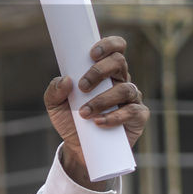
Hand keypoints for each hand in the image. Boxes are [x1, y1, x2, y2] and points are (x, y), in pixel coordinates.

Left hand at [43, 35, 148, 188]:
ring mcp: (131, 98)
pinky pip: (133, 111)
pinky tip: (99, 122)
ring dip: (103, 99)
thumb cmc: (70, 120)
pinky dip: (115, 117)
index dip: (108, 45)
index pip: (114, 48)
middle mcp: (120, 80)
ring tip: (84, 113)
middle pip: (120, 62)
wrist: (79, 149)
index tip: (91, 54)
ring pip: (126, 88)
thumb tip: (66, 79)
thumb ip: (54, 90)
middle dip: (99, 71)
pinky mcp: (138, 116)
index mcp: (104, 72)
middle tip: (83, 87)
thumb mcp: (55, 105)